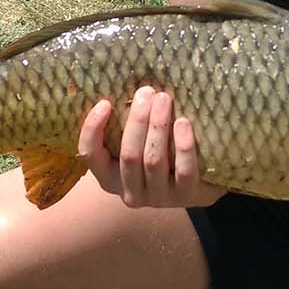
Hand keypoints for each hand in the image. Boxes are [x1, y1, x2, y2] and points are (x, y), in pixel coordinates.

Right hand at [80, 87, 226, 208]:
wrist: (198, 185)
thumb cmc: (161, 155)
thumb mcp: (138, 144)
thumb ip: (130, 127)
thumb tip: (131, 90)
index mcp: (109, 177)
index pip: (91, 155)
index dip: (93, 129)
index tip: (105, 103)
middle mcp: (129, 192)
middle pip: (129, 155)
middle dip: (137, 120)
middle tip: (146, 92)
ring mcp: (157, 198)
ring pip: (153, 160)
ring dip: (158, 127)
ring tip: (164, 99)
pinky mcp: (184, 197)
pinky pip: (183, 171)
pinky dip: (183, 145)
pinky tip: (183, 123)